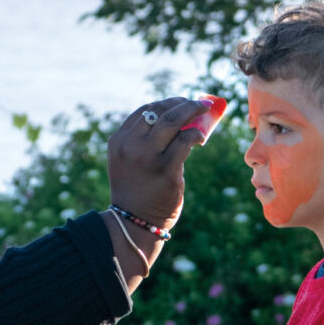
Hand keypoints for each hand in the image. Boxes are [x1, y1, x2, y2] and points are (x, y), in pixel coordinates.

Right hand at [109, 98, 212, 229]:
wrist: (133, 222)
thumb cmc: (137, 190)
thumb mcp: (130, 160)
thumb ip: (145, 140)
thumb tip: (181, 120)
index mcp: (119, 141)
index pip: (145, 111)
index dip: (166, 102)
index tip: (181, 102)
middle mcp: (131, 145)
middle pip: (160, 111)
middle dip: (184, 103)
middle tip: (200, 103)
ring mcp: (148, 156)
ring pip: (174, 121)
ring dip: (193, 111)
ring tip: (204, 112)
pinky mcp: (166, 169)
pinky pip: (185, 141)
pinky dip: (196, 135)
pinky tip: (200, 139)